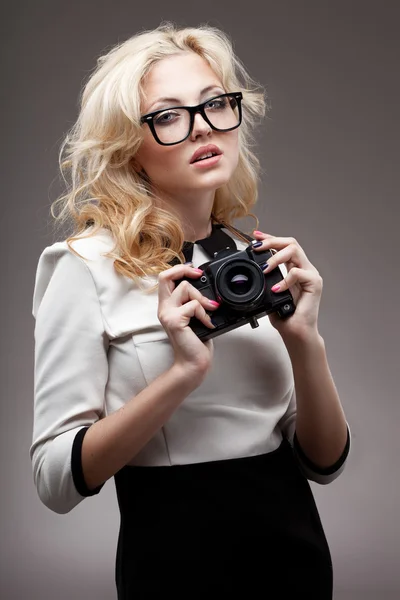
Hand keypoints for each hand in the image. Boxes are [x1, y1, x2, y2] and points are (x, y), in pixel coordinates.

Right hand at [157, 263, 218, 379]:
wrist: (193, 363)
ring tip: (209, 310)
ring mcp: (168, 314)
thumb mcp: (194, 317)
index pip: (165, 278)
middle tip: (199, 275)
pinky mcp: (175, 321)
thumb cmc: (196, 342)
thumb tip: (206, 287)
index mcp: (167, 306)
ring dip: (201, 297)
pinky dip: (205, 313)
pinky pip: (193, 305)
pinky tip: (208, 324)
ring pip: (184, 288)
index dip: (179, 269)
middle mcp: (164, 309)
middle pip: (165, 276)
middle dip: (185, 271)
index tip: (194, 270)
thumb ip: (193, 302)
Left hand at [252, 230, 322, 339]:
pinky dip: (284, 279)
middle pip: (291, 243)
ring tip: (264, 268)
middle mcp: (304, 269)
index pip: (284, 247)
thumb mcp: (270, 294)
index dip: (270, 238)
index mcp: (294, 269)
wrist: (297, 333)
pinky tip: (276, 289)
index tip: (256, 236)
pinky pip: (298, 273)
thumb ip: (266, 281)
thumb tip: (253, 270)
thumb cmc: (286, 316)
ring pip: (294, 251)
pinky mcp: (314, 284)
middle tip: (257, 247)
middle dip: (271, 242)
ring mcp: (311, 275)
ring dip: (275, 257)